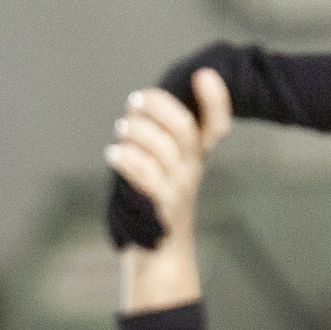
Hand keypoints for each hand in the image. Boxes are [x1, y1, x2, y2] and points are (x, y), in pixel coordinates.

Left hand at [109, 68, 233, 313]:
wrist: (159, 255)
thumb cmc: (154, 200)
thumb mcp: (164, 164)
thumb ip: (160, 135)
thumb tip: (140, 100)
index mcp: (197, 155)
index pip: (217, 124)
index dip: (215, 99)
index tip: (203, 74)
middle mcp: (192, 170)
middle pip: (184, 129)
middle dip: (158, 107)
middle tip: (135, 100)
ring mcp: (178, 190)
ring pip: (161, 150)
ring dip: (137, 132)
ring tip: (121, 129)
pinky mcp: (159, 208)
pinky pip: (146, 176)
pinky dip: (126, 159)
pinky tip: (113, 153)